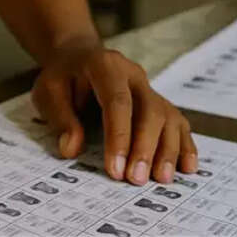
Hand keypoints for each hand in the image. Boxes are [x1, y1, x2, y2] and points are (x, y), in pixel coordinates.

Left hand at [32, 40, 197, 184]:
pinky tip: (187, 168)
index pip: (118, 102)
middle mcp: (134, 75)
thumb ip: (61, 118)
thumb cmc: (63, 78)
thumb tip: (71, 148)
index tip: (115, 169)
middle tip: (136, 179)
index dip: (119, 137)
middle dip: (145, 148)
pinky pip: (178, 123)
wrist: (79, 57)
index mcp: (106, 67)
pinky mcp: (159, 103)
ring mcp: (150, 89)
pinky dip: (185, 146)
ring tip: (162, 179)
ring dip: (168, 150)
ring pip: (169, 118)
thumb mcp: (49, 92)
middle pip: (151, 111)